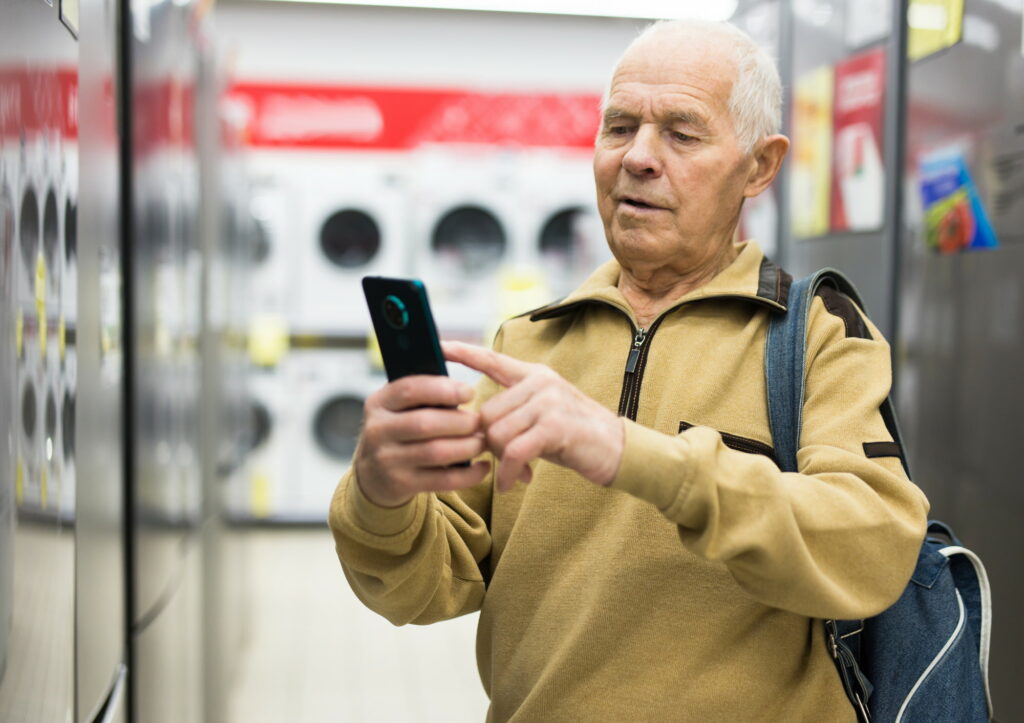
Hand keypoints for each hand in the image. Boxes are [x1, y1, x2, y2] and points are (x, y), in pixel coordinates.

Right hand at [354, 375, 490, 507]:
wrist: (374, 474)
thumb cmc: (399, 430)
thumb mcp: (399, 408)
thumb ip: (424, 396)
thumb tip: (465, 392)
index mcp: (379, 403)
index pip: (409, 390)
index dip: (443, 389)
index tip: (469, 392)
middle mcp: (378, 431)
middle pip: (425, 423)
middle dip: (460, 422)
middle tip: (480, 422)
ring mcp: (387, 460)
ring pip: (436, 452)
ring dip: (467, 447)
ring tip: (482, 442)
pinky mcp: (401, 484)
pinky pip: (442, 480)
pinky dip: (468, 474)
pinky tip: (483, 467)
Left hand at [443, 341, 623, 491]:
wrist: (618, 450)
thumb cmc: (574, 436)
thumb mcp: (542, 415)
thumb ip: (514, 412)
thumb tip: (477, 429)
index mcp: (534, 375)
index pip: (492, 359)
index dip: (464, 353)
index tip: (439, 346)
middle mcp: (540, 382)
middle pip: (487, 413)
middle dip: (489, 444)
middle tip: (504, 463)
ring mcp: (549, 401)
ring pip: (498, 433)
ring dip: (501, 461)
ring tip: (514, 472)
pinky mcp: (555, 425)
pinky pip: (515, 451)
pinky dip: (509, 472)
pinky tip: (513, 482)